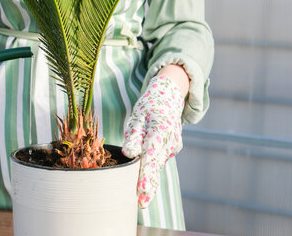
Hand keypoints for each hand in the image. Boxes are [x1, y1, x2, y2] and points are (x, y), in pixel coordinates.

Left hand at [122, 75, 183, 207]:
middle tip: (141, 204)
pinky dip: (153, 171)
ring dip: (150, 182)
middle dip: (149, 186)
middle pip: (156, 166)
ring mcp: (173, 146)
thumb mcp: (137, 116)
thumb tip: (129, 153)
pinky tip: (147, 181)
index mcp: (159, 129)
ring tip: (142, 201)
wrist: (170, 98)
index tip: (141, 188)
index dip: (146, 173)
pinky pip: (159, 161)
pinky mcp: (173, 149)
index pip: (150, 155)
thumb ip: (133, 136)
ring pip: (158, 166)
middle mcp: (169, 141)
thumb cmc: (149, 107)